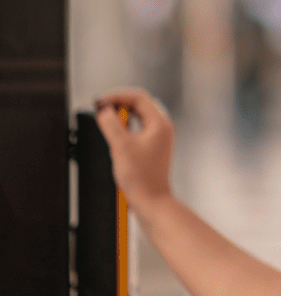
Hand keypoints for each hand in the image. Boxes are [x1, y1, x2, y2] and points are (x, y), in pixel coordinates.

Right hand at [94, 88, 174, 214]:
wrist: (151, 199)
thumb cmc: (141, 178)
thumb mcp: (120, 146)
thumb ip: (111, 124)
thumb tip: (104, 111)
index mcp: (160, 123)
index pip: (139, 97)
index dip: (117, 96)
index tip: (101, 102)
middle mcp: (162, 127)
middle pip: (140, 103)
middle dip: (120, 103)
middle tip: (103, 109)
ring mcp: (159, 136)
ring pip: (140, 115)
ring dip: (123, 114)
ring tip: (107, 119)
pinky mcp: (153, 145)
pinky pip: (139, 126)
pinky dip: (126, 125)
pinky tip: (116, 132)